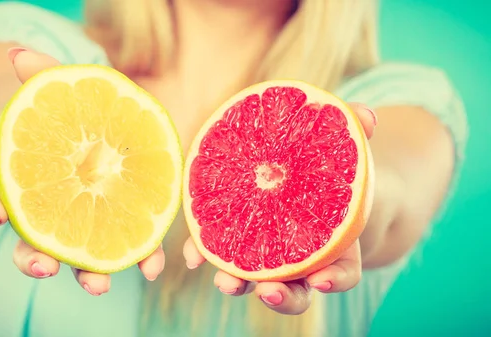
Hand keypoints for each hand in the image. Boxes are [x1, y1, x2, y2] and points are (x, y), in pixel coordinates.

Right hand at [0, 48, 164, 295]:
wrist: (108, 132)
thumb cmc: (76, 115)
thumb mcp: (62, 92)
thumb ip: (44, 77)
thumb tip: (18, 53)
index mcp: (31, 182)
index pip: (4, 196)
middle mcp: (54, 211)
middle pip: (36, 240)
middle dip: (35, 258)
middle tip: (44, 266)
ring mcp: (89, 222)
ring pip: (80, 254)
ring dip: (87, 273)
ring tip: (99, 285)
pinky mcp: (125, 223)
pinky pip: (129, 245)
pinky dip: (140, 257)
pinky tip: (153, 267)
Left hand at [183, 102, 376, 314]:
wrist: (298, 172)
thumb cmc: (323, 165)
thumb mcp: (340, 148)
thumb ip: (353, 132)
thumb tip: (366, 115)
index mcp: (333, 247)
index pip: (341, 274)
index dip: (333, 281)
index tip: (321, 280)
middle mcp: (299, 261)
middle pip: (295, 291)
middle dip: (282, 297)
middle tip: (268, 291)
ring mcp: (266, 256)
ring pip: (254, 282)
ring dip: (238, 285)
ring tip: (225, 280)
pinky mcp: (234, 241)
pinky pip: (220, 253)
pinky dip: (205, 255)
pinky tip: (192, 255)